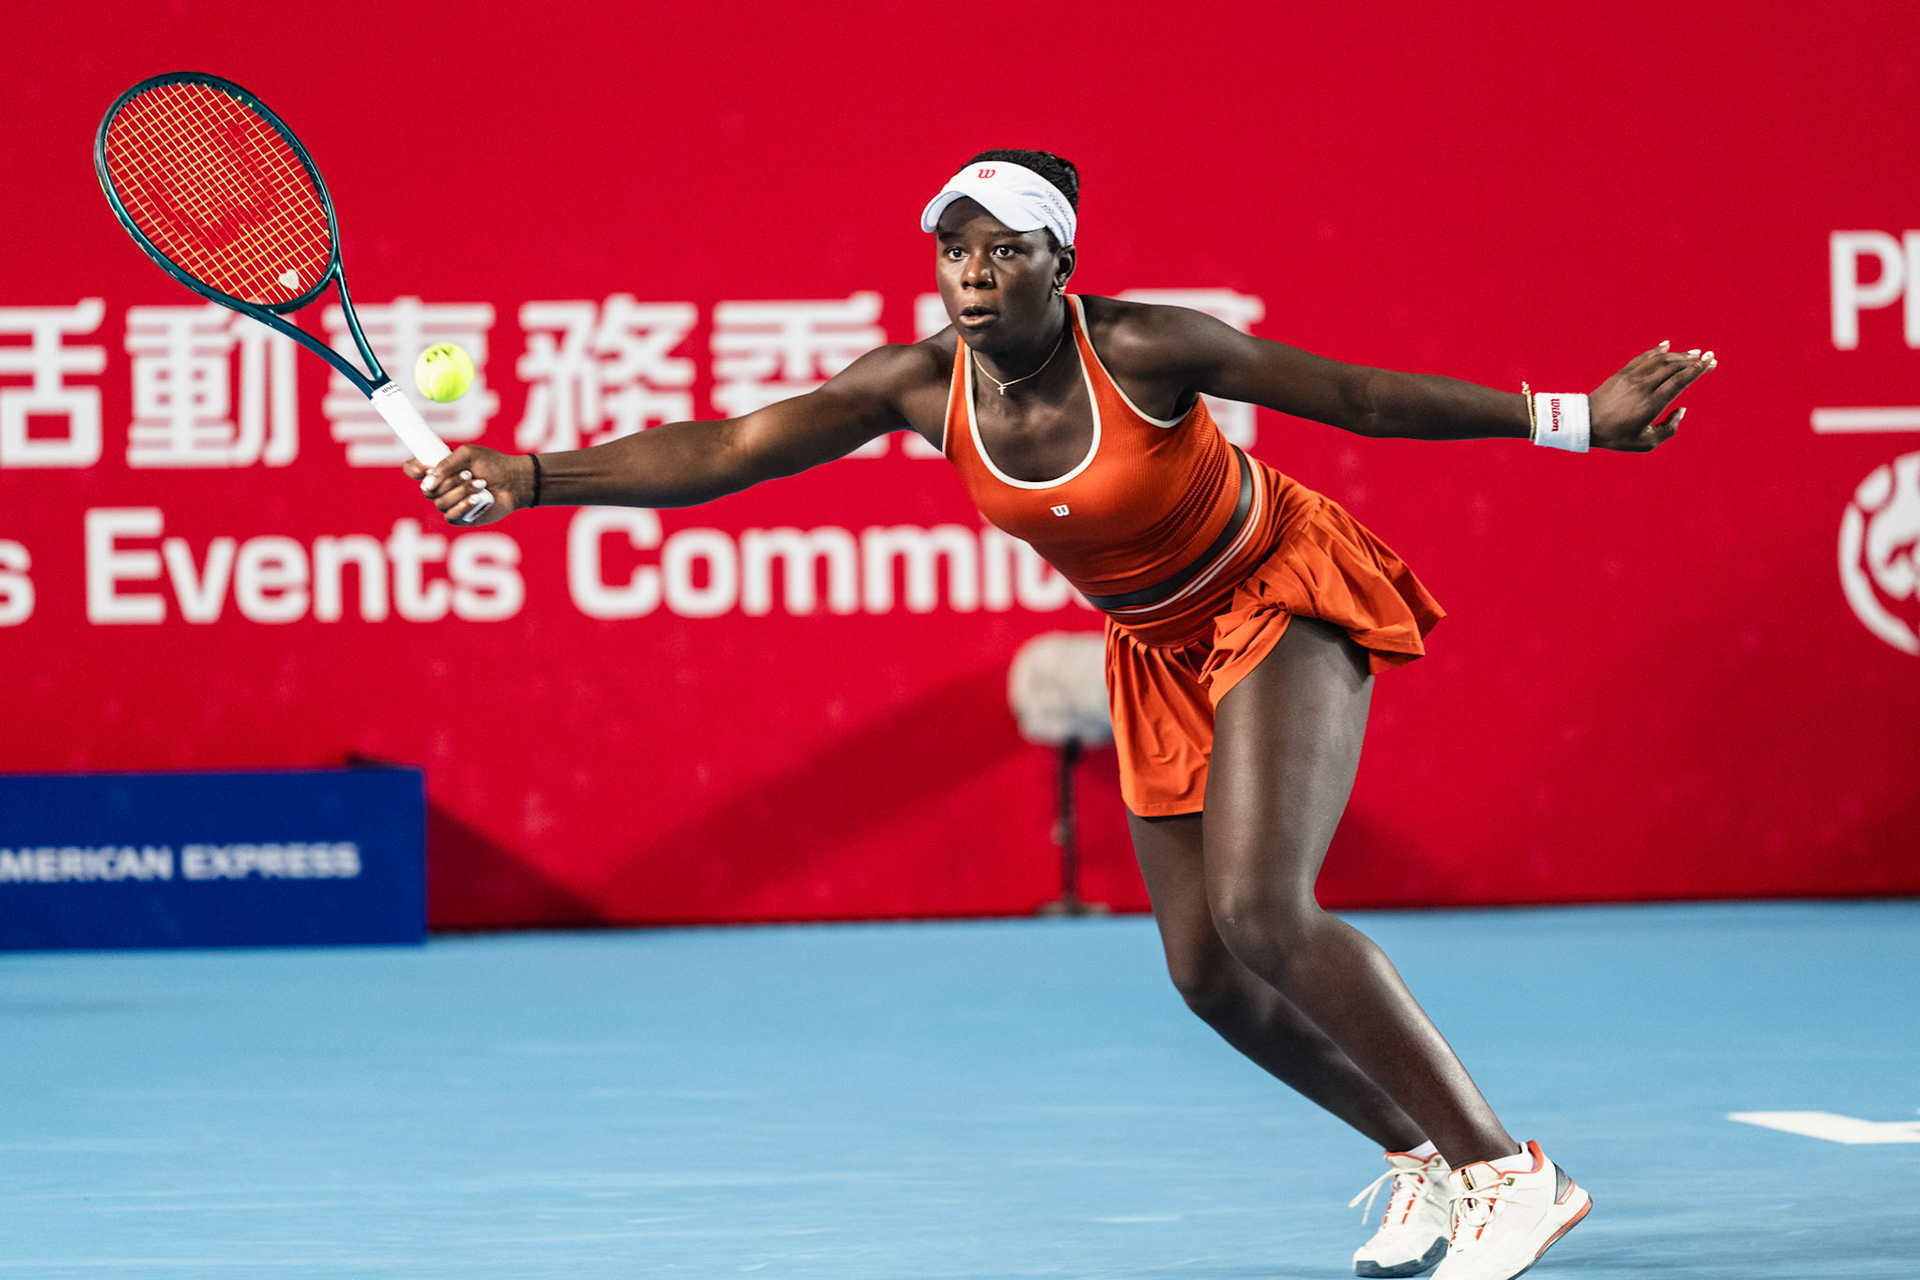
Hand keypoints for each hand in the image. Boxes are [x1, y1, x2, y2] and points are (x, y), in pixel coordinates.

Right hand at [400, 446, 530, 525]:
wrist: (513, 481)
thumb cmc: (491, 465)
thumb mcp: (468, 455)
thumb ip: (446, 464)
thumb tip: (426, 482)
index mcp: (438, 469)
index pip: (413, 470)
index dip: (413, 469)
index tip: (423, 468)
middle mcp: (440, 487)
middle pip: (427, 489)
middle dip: (448, 481)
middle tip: (469, 474)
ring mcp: (449, 503)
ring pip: (440, 502)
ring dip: (461, 492)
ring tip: (481, 484)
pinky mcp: (460, 517)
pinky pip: (451, 515)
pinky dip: (464, 506)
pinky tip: (478, 499)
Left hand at [1587, 341, 1714, 451]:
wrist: (1584, 423)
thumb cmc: (1615, 436)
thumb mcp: (1645, 443)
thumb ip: (1669, 429)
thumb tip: (1682, 409)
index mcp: (1651, 404)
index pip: (1679, 381)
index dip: (1697, 370)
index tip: (1710, 363)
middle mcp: (1643, 387)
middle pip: (1674, 367)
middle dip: (1694, 361)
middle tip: (1710, 357)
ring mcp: (1632, 377)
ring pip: (1660, 360)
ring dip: (1679, 355)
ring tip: (1695, 353)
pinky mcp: (1622, 373)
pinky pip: (1643, 357)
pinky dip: (1657, 350)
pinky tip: (1668, 345)